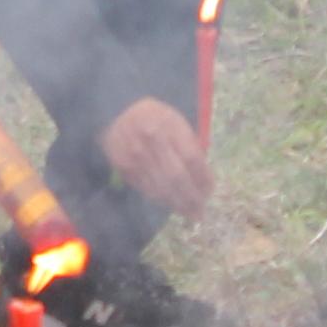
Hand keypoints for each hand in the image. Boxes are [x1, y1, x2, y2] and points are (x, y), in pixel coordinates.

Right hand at [100, 97, 212, 216]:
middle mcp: (153, 141)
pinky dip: (161, 200)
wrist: (115, 112)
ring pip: (161, 187)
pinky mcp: (124, 167)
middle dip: (192, 197)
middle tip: (201, 211)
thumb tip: (202, 176)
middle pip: (177, 176)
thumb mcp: (175, 120)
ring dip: (178, 204)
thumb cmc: (153, 116)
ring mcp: (136, 156)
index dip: (203, 178)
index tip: (210, 190)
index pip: (192, 158)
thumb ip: (189, 144)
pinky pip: (146, 189)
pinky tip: (171, 205)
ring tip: (190, 214)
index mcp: (170, 125)